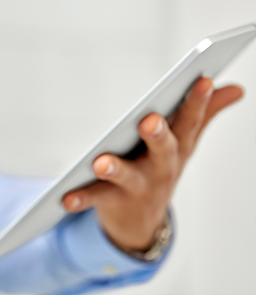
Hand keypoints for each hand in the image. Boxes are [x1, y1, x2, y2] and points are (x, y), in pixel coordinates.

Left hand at [63, 77, 242, 250]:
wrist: (141, 222)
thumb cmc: (160, 170)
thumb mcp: (184, 145)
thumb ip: (205, 115)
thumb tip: (235, 88)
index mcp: (177, 149)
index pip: (189, 122)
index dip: (197, 102)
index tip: (202, 79)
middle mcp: (160, 169)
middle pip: (162, 151)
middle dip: (157, 135)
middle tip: (150, 120)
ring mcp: (137, 188)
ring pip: (127, 177)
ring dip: (116, 170)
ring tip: (100, 163)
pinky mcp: (112, 201)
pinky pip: (95, 198)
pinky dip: (81, 198)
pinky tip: (66, 198)